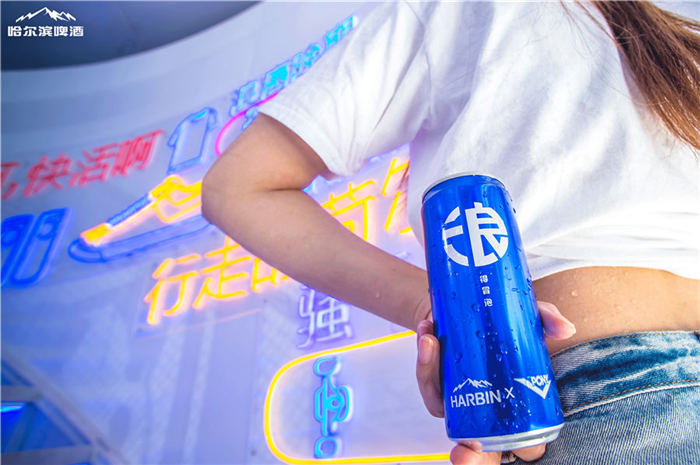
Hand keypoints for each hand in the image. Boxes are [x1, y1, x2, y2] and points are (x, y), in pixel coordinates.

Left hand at [415, 301, 575, 463]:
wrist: (469, 305)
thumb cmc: (504, 323)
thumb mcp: (531, 318)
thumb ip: (548, 320)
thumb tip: (565, 330)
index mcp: (516, 409)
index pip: (522, 447)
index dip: (513, 455)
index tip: (495, 451)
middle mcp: (485, 410)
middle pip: (475, 451)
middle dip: (467, 459)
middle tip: (462, 457)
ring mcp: (458, 395)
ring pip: (441, 404)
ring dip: (431, 375)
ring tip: (432, 342)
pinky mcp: (437, 380)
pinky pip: (428, 379)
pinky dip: (424, 358)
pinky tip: (427, 332)